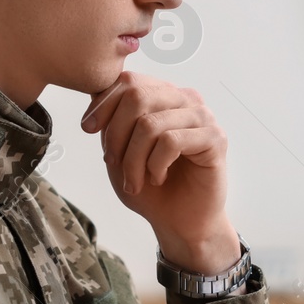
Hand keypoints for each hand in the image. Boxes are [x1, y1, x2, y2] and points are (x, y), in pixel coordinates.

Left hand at [80, 70, 239, 273]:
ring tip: (135, 181)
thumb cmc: (150, 188)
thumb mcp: (119, 151)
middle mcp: (184, 99)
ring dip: (133, 159)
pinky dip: (156, 165)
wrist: (180, 222)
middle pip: (137, 96)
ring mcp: (202, 116)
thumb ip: (111, 121)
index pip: (128, 80)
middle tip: (112, 162)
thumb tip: (95, 92)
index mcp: (163, 95)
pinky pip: (172, 141)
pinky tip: (158, 177)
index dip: (102, 103)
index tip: (88, 129)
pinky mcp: (215, 138)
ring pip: (151, 124)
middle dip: (115, 134)